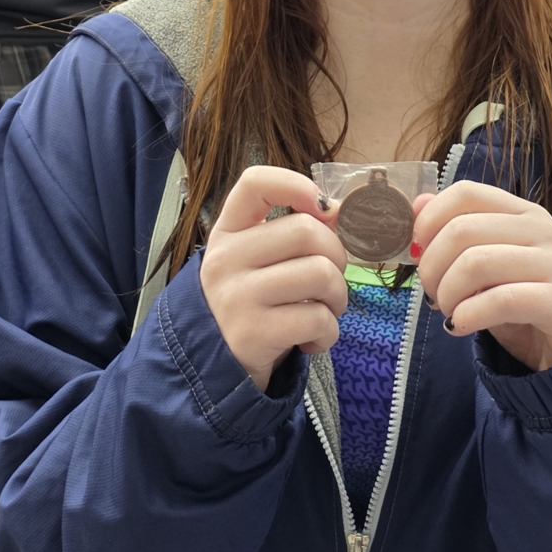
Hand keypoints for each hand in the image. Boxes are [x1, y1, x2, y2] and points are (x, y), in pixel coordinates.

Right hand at [198, 165, 347, 389]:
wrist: (213, 368)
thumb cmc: (251, 308)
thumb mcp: (257, 265)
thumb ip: (290, 237)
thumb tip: (337, 210)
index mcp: (228, 233)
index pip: (255, 183)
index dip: (297, 185)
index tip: (323, 208)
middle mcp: (227, 259)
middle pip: (307, 231)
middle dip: (338, 258)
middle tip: (329, 283)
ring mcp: (237, 296)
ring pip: (321, 274)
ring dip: (338, 299)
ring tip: (322, 313)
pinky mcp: (253, 332)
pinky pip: (318, 319)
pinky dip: (328, 334)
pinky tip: (309, 340)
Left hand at [414, 178, 551, 372]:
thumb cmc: (531, 305)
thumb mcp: (491, 267)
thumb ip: (458, 235)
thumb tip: (417, 205)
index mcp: (524, 213)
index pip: (466, 193)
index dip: (429, 220)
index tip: (418, 252)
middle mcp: (544, 230)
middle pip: (462, 230)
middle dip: (432, 267)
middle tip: (432, 295)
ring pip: (476, 263)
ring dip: (448, 294)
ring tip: (449, 313)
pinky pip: (499, 300)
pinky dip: (468, 316)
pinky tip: (461, 327)